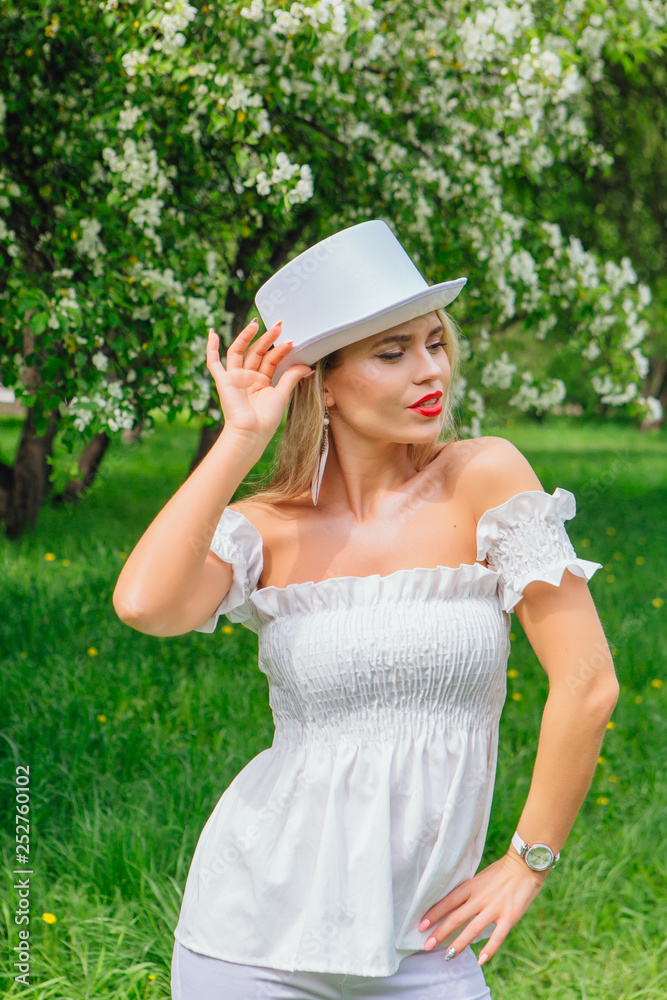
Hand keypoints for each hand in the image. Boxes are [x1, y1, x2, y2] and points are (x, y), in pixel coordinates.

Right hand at [206, 319, 313, 444]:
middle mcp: (248, 377)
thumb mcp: (282, 395)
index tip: (292, 341)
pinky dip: (211, 348)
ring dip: (246, 337)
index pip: (271, 359)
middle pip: (257, 352)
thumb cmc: (266, 419)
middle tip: (279, 326)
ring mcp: (235, 378)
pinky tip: (213, 333)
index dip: (281, 350)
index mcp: (261, 381)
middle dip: (267, 338)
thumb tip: (308, 366)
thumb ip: (292, 377)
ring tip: (256, 324)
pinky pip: (214, 362)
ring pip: (239, 351)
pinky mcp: (223, 381)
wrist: (251, 433)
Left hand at [418, 851, 547, 966]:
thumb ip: (470, 892)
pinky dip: (489, 950)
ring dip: (459, 944)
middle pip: (456, 918)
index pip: (448, 902)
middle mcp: (479, 898)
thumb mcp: (480, 877)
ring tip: (448, 956)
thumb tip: (456, 905)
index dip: (434, 914)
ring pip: (472, 930)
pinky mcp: (509, 917)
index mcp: (471, 886)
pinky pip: (497, 937)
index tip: (422, 925)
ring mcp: (494, 908)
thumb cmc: (502, 871)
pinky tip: (481, 960)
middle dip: (440, 933)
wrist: (525, 866)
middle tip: (427, 945)